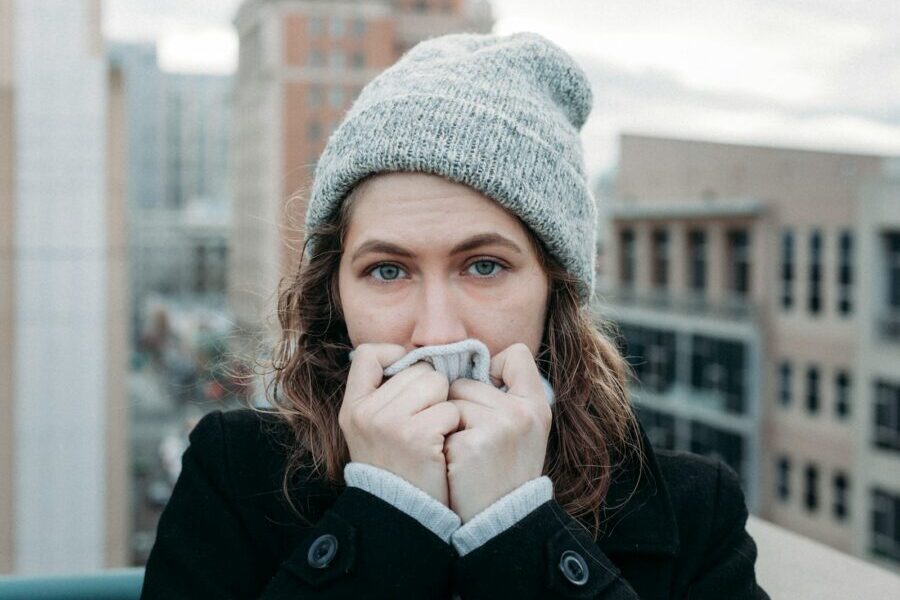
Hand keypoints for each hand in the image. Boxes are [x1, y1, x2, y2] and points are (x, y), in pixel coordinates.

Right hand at [339, 343, 461, 506]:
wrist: (403, 515)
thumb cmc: (397, 467)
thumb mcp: (373, 430)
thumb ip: (386, 395)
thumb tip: (418, 358)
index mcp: (353, 407)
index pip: (369, 354)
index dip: (395, 356)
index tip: (410, 378)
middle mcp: (367, 412)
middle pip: (417, 369)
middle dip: (431, 390)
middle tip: (427, 421)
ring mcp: (390, 423)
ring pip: (438, 384)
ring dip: (445, 406)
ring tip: (434, 433)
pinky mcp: (418, 436)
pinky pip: (451, 409)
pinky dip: (454, 426)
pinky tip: (443, 446)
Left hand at [444, 343, 551, 522]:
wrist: (500, 522)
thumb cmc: (504, 471)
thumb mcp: (523, 429)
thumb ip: (507, 393)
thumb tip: (469, 360)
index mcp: (537, 404)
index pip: (516, 354)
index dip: (494, 370)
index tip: (488, 397)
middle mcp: (522, 411)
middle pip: (467, 380)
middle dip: (459, 405)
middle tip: (472, 440)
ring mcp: (498, 426)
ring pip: (449, 400)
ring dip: (446, 423)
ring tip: (463, 453)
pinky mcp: (471, 444)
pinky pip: (439, 422)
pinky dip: (440, 441)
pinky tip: (454, 464)